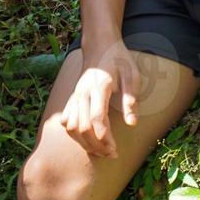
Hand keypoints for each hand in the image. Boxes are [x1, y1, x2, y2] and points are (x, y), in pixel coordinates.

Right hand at [60, 42, 139, 156]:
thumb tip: (132, 124)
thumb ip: (131, 100)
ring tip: (100, 152)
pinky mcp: (72, 98)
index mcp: (99, 87)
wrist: (99, 45)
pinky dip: (74, 134)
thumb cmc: (119, 60)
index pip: (97, 119)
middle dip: (96, 146)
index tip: (115, 150)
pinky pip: (66, 121)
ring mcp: (75, 96)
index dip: (105, 138)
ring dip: (84, 143)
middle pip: (82, 127)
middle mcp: (83, 93)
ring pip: (71, 126)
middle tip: (111, 155)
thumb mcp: (131, 76)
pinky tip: (86, 141)